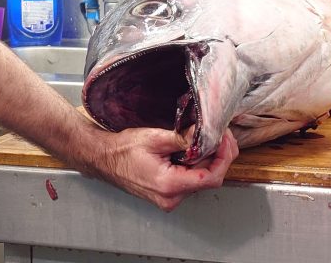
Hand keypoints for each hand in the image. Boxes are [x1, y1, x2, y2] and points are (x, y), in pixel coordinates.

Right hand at [94, 127, 238, 211]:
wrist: (105, 159)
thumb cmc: (123, 149)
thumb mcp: (154, 137)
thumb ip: (182, 137)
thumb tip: (205, 132)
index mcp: (169, 185)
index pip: (211, 178)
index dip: (223, 158)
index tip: (225, 140)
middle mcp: (171, 198)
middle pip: (209, 179)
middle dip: (218, 155)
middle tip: (219, 134)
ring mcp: (169, 199)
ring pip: (201, 181)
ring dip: (207, 160)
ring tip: (205, 139)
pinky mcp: (167, 195)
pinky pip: (190, 181)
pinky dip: (196, 165)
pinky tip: (192, 151)